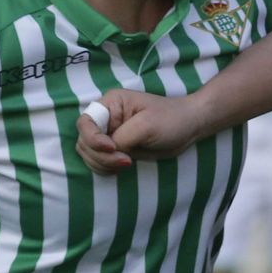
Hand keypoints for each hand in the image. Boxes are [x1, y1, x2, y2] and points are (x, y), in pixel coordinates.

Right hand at [75, 90, 207, 174]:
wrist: (187, 128)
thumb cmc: (170, 119)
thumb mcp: (147, 126)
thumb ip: (123, 138)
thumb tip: (109, 151)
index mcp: (110, 104)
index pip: (85, 123)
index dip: (93, 139)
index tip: (112, 148)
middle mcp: (106, 119)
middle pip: (84, 142)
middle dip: (100, 156)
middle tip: (126, 161)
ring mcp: (109, 135)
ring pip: (89, 155)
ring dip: (103, 164)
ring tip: (127, 163)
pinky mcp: (115, 149)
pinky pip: (99, 162)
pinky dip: (107, 168)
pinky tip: (124, 166)